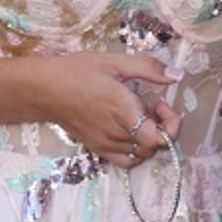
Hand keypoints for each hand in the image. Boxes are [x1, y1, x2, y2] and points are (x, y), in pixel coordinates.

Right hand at [36, 52, 183, 168]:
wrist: (44, 90)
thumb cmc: (78, 72)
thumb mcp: (115, 62)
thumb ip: (148, 68)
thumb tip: (177, 75)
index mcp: (123, 112)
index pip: (158, 139)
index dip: (172, 126)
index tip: (165, 104)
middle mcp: (116, 134)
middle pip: (154, 147)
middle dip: (164, 126)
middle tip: (155, 104)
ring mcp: (105, 145)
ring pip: (142, 154)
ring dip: (151, 137)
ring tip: (142, 115)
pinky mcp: (97, 149)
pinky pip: (126, 160)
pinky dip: (136, 150)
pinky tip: (132, 130)